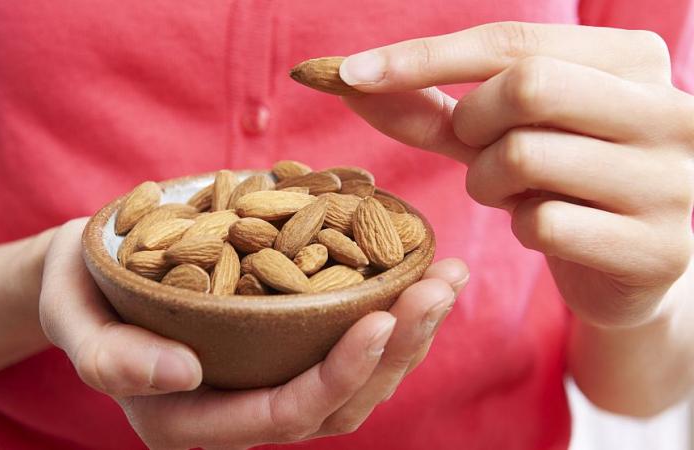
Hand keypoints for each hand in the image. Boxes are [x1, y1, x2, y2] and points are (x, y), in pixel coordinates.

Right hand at [39, 219, 467, 448]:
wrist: (90, 276)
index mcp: (190, 421)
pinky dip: (391, 317)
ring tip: (446, 275)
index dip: (339, 373)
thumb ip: (111, 356)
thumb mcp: (73, 319)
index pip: (282, 414)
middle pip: (338, 406)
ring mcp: (265, 384)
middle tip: (441, 284)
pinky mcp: (281, 352)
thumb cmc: (81, 292)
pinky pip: (346, 350)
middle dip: (398, 349)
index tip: (383, 315)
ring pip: (356, 384)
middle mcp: (238, 412)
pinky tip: (416, 273)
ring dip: (410, 334)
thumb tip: (183, 373)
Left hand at [339, 22, 693, 327]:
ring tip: (513, 192)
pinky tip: (544, 229)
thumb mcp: (500, 134)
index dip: (425, 56)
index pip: (514, 41)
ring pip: (525, 156)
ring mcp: (672, 180)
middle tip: (478, 149)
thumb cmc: (560, 183)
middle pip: (525, 86)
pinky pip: (543, 224)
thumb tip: (351, 79)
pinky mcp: (658, 247)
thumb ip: (434, 107)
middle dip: (473, 124)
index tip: (351, 73)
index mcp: (635, 61)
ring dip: (487, 181)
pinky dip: (521, 227)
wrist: (630, 267)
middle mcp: (669, 110)